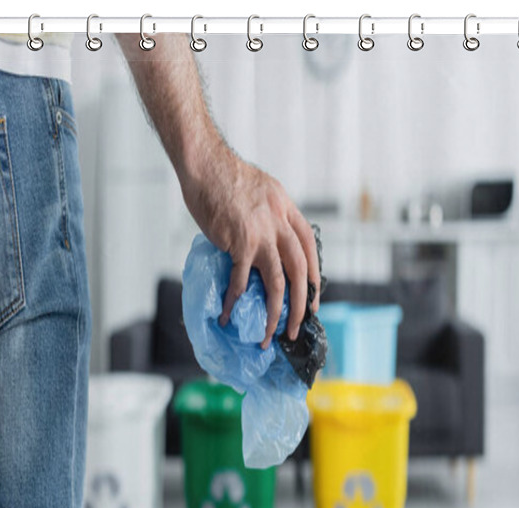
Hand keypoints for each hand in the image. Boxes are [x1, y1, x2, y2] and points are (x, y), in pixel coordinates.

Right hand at [179, 133, 320, 348]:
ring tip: (269, 334)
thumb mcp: (264, 192)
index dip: (313, 279)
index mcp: (288, 211)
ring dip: (275, 313)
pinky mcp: (239, 243)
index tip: (313, 300)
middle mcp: (280, 224)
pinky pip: (240, 280)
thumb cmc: (227, 177)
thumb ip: (273, 218)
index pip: (310, 250)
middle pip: (300, 272)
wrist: (204, 163)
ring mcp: (262, 235)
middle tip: (297, 328)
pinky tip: (228, 315)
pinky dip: (235, 301)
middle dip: (301, 305)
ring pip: (277, 283)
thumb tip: (272, 246)